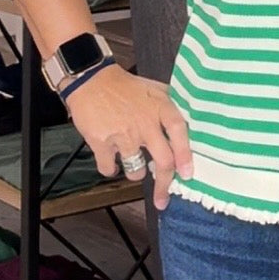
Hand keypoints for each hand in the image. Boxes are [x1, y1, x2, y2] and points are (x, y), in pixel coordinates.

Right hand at [63, 64, 192, 209]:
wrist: (90, 80)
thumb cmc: (124, 85)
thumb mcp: (153, 89)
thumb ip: (171, 105)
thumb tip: (188, 123)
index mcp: (161, 108)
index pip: (180, 133)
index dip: (186, 156)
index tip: (188, 174)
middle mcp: (145, 124)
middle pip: (163, 162)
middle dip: (164, 185)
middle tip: (162, 199)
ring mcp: (124, 135)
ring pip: (135, 170)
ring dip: (134, 172)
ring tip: (130, 159)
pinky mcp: (102, 142)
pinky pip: (109, 169)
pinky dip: (110, 168)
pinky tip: (110, 159)